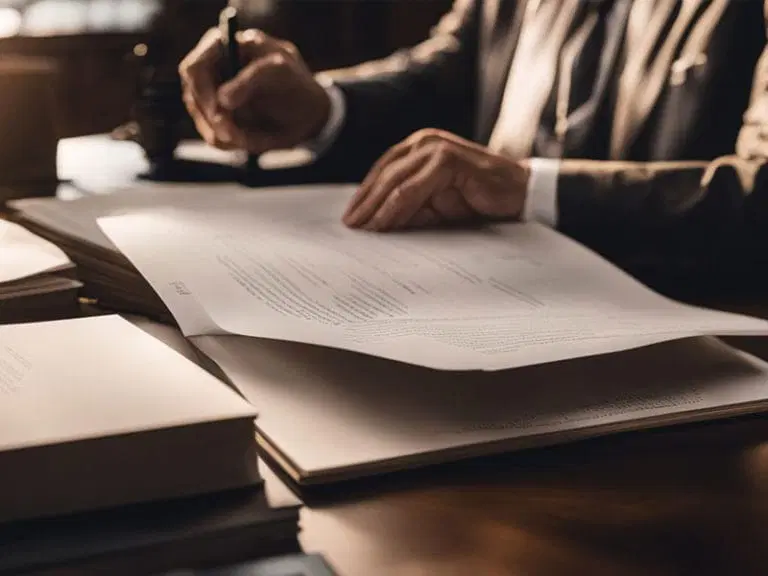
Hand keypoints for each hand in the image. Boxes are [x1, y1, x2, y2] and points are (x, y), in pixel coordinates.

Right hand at [179, 28, 330, 153]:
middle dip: (213, 119)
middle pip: (193, 97)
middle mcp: (213, 72)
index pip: (195, 67)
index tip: (220, 114)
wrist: (309, 114)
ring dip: (225, 135)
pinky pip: (215, 137)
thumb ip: (251, 80)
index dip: (202, 91)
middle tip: (234, 134)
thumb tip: (223, 99)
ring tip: (250, 136)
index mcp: (225, 47)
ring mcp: (214, 97)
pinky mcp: (220, 120)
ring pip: (203, 121)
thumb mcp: (280, 74)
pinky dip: (231, 143)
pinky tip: (249, 138)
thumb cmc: (296, 84)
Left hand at [342, 129, 529, 230]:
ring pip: (394, 181)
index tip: (351, 217)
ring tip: (363, 229)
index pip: (383, 170)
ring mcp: (436, 148)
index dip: (365, 194)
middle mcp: (424, 142)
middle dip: (364, 202)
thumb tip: (376, 223)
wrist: (518, 194)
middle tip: (350, 226)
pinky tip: (384, 225)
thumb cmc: (477, 199)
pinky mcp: (447, 161)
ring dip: (375, 208)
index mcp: (419, 146)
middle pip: (384, 174)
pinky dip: (395, 208)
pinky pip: (412, 190)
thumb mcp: (435, 202)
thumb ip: (409, 206)